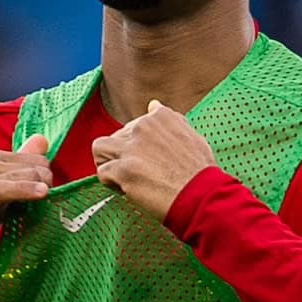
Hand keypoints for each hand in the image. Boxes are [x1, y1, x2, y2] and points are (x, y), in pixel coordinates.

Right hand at [0, 135, 51, 267]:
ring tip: (49, 195)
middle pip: (31, 164)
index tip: (50, 191)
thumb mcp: (1, 189)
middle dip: (45, 180)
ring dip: (40, 184)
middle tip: (49, 199)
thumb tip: (42, 139)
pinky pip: (4, 189)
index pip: (34, 157)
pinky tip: (41, 194)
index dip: (46, 174)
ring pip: (21, 174)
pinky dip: (25, 189)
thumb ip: (21, 165)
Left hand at [92, 100, 216, 221]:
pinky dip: (110, 183)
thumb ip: (171, 120)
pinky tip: (125, 190)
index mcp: (160, 117)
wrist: (201, 196)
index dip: (139, 144)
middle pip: (117, 136)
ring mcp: (132, 147)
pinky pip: (102, 172)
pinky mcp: (124, 169)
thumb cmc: (200, 172)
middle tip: (138, 173)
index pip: (135, 124)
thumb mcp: (192, 136)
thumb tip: (154, 105)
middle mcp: (143, 127)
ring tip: (118, 175)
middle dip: (123, 155)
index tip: (149, 159)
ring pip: (100, 147)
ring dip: (106, 161)